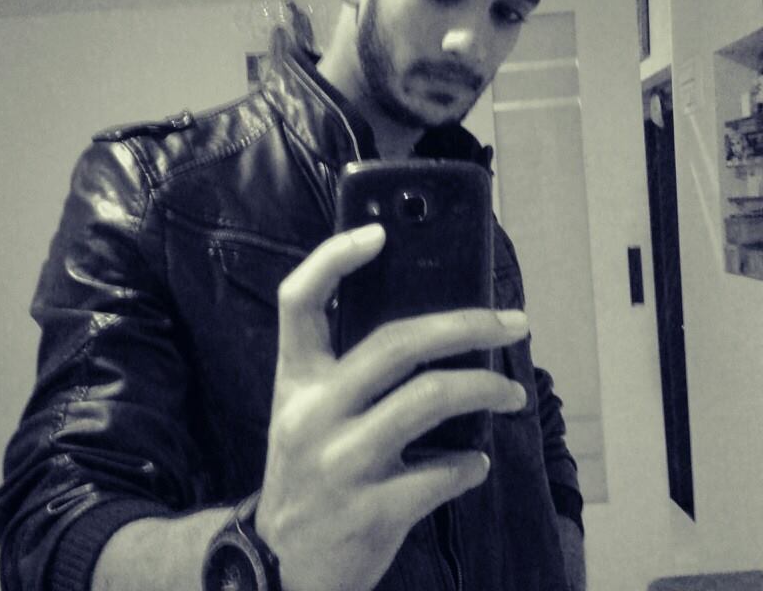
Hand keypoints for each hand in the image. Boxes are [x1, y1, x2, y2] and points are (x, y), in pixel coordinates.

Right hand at [255, 224, 527, 590]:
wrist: (280, 564)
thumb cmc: (307, 471)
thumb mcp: (307, 412)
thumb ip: (348, 371)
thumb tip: (431, 330)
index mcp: (293, 379)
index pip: (298, 301)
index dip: (334, 259)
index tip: (380, 234)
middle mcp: (311, 412)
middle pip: (397, 342)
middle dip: (467, 324)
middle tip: (511, 323)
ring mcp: (339, 462)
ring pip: (430, 399)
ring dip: (486, 389)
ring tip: (512, 395)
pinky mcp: (370, 511)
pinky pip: (442, 473)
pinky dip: (470, 465)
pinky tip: (477, 464)